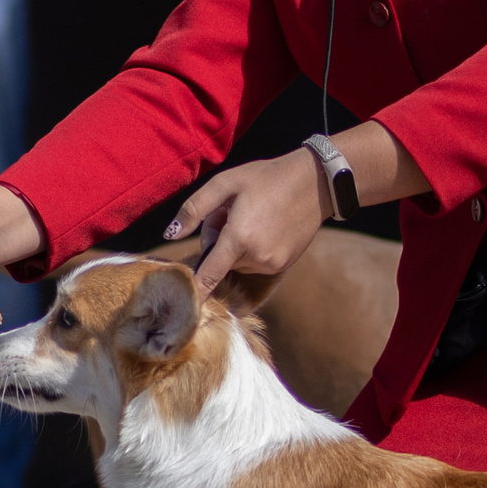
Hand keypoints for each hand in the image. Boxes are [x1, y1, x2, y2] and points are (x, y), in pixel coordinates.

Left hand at [165, 149, 327, 300]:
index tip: (185, 310)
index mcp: (239, 237)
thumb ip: (194, 209)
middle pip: (221, 260)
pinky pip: (256, 263)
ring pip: (239, 262)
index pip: (209, 273)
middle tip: (233, 210)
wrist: (315, 181)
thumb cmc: (267, 177)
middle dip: (220, 240)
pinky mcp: (284, 265)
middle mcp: (256, 257)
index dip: (195, 291)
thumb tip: (171, 234)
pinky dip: (254, 249)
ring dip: (237, 245)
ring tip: (254, 215)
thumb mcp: (226, 183)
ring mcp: (272, 264)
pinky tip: (267, 225)